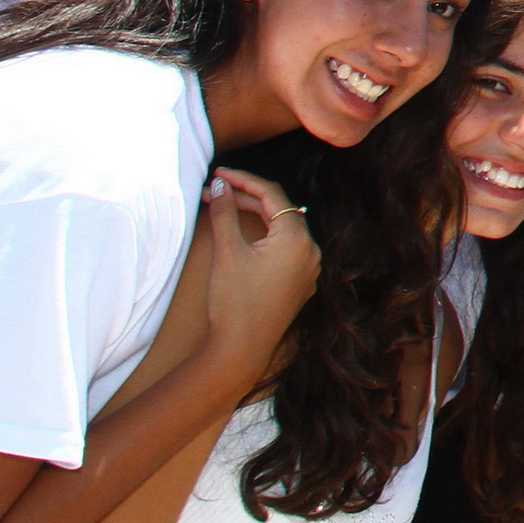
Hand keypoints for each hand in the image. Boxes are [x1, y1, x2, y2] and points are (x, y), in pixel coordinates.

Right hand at [199, 169, 318, 377]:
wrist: (241, 349)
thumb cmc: (234, 301)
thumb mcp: (227, 251)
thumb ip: (224, 212)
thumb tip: (219, 184)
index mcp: (297, 238)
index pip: (272, 194)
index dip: (244, 180)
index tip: (219, 173)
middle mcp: (310, 250)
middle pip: (279, 211)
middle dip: (245, 198)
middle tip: (213, 191)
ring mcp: (308, 268)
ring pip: (282, 230)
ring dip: (255, 216)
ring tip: (223, 208)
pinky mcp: (300, 283)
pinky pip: (285, 249)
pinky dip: (264, 237)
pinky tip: (243, 235)